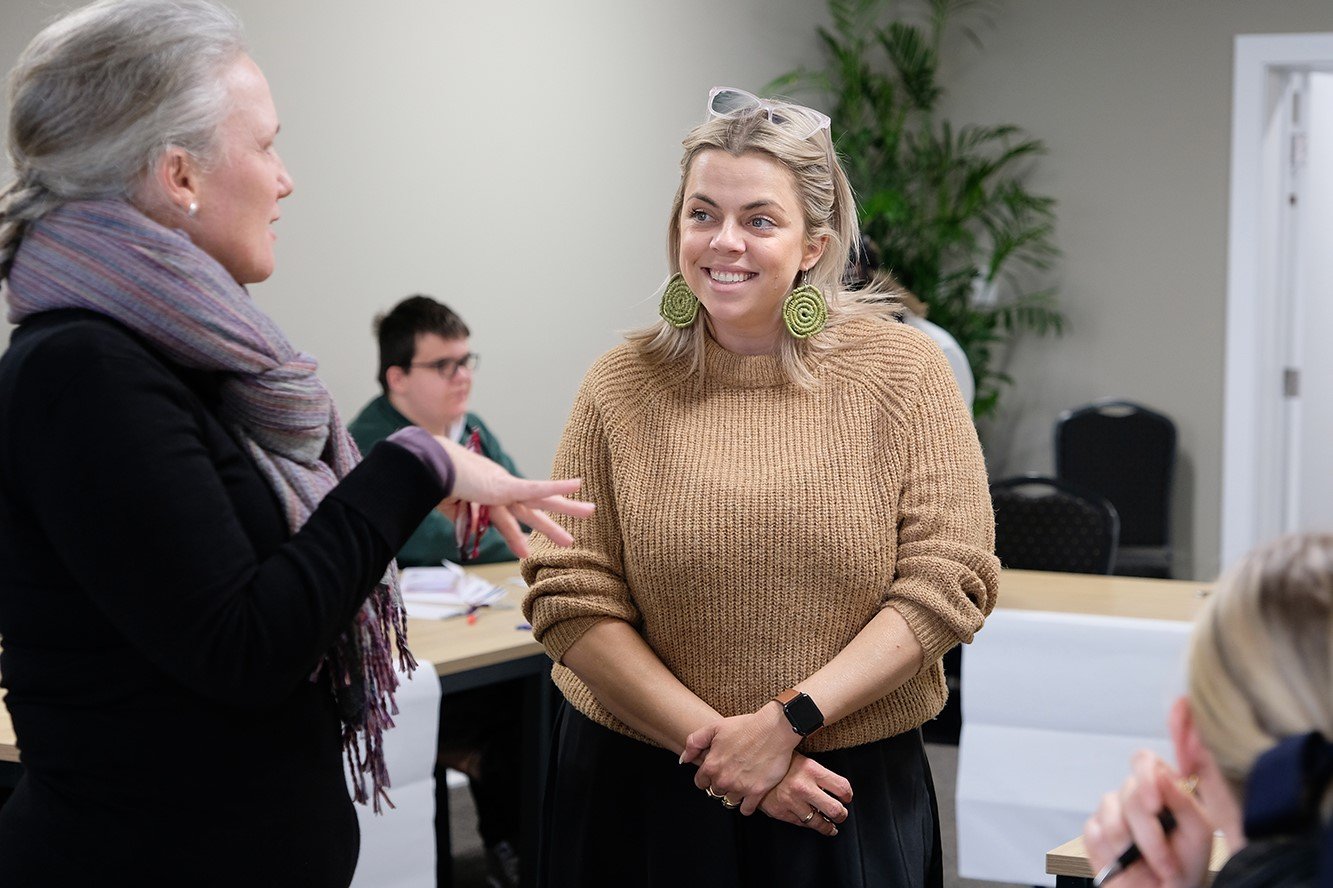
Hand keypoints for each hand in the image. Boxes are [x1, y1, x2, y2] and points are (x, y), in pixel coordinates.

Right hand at [433, 436, 593, 557]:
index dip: (529, 521)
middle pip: (535, 508)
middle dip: (557, 517)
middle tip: (581, 521)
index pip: (515, 510)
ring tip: (588, 515)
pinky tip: (577, 483)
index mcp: (488, 495)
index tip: (541, 528)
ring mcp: (503, 488)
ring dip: (562, 511)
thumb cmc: (430, 480)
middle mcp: (500, 490)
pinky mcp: (503, 486)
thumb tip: (461, 519)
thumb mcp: (449, 503)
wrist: (424, 464)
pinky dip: (555, 486)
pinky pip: (535, 488)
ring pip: (540, 504)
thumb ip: (460, 513)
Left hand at [682, 703, 801, 814]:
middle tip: (730, 774)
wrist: (774, 730)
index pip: (700, 782)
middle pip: (714, 791)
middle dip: (720, 784)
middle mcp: (724, 779)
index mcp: (711, 765)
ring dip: (733, 794)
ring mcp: (740, 788)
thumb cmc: (746, 726)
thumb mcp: (714, 727)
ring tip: (740, 783)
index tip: (714, 772)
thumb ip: (694, 743)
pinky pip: (746, 810)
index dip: (706, 777)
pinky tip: (749, 796)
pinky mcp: (756, 792)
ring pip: (729, 801)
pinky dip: (746, 806)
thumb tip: (684, 760)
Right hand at [757, 753, 851, 836]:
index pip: (842, 787)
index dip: (848, 794)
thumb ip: (818, 772)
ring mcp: (792, 801)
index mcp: (812, 769)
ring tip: (830, 826)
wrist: (751, 767)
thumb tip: (835, 787)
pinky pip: (801, 824)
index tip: (847, 797)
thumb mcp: (801, 759)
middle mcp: (804, 787)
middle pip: (835, 809)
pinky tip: (812, 823)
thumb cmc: (778, 762)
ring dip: (827, 826)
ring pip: (818, 822)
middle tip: (841, 815)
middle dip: (841, 814)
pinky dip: (808, 824)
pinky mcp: (781, 812)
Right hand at [1083, 751, 1212, 887]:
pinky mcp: (1095, 834)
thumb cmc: (1188, 865)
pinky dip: (1113, 854)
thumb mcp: (1198, 833)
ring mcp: (1112, 814)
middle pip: (1128, 792)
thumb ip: (1183, 800)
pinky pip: (1093, 833)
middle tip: (1164, 859)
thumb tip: (1161, 773)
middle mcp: (1135, 798)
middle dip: (1148, 832)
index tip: (1155, 805)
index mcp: (1162, 789)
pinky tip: (1127, 863)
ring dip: (1132, 847)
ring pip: (1108, 813)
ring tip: (1149, 867)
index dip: (1145, 776)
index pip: (1144, 761)